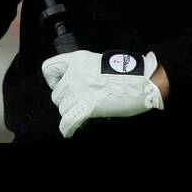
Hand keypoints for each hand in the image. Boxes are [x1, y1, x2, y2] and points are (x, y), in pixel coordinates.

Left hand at [41, 49, 164, 137]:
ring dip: (71, 112)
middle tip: (79, 102)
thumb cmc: (126, 72)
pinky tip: (69, 131)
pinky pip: (69, 121)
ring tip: (82, 112)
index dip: (53, 80)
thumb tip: (74, 84)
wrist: (143, 81)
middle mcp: (75, 74)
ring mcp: (81, 90)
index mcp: (77, 60)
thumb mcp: (98, 62)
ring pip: (62, 108)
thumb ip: (82, 70)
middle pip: (56, 94)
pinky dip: (67, 128)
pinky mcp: (89, 106)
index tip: (61, 85)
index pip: (49, 69)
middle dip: (66, 101)